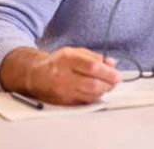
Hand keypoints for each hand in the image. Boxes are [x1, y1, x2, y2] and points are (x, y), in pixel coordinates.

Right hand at [0, 46, 122, 104]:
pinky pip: (84, 102)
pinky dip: (94, 97)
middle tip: (116, 81)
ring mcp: (62, 90)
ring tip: (109, 85)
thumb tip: (112, 64)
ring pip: (90, 95)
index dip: (108, 72)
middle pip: (92, 84)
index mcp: (67, 59)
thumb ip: (94, 57)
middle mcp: (63, 76)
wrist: (35, 75)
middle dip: (109, 84)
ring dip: (104, 91)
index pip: (92, 67)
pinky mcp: (62, 102)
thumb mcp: (75, 52)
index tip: (118, 75)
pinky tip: (98, 91)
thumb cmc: (58, 62)